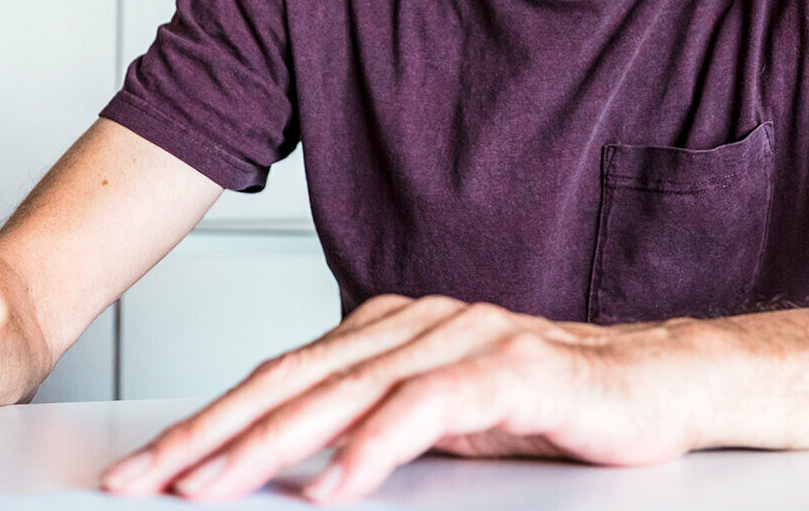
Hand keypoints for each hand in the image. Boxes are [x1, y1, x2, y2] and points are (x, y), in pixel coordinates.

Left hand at [97, 294, 692, 502]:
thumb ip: (371, 425)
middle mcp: (415, 322)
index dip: (208, 421)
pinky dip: (372, 449)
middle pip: (293, 381)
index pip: (280, 378)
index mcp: (388, 330)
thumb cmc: (552, 403)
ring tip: (214, 485)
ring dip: (271, 445)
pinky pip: (427, 410)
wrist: (659, 383)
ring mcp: (461, 337)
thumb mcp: (442, 421)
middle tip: (148, 477)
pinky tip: (333, 486)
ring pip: (345, 392)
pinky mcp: (511, 366)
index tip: (149, 465)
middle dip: (211, 433)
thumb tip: (292, 467)